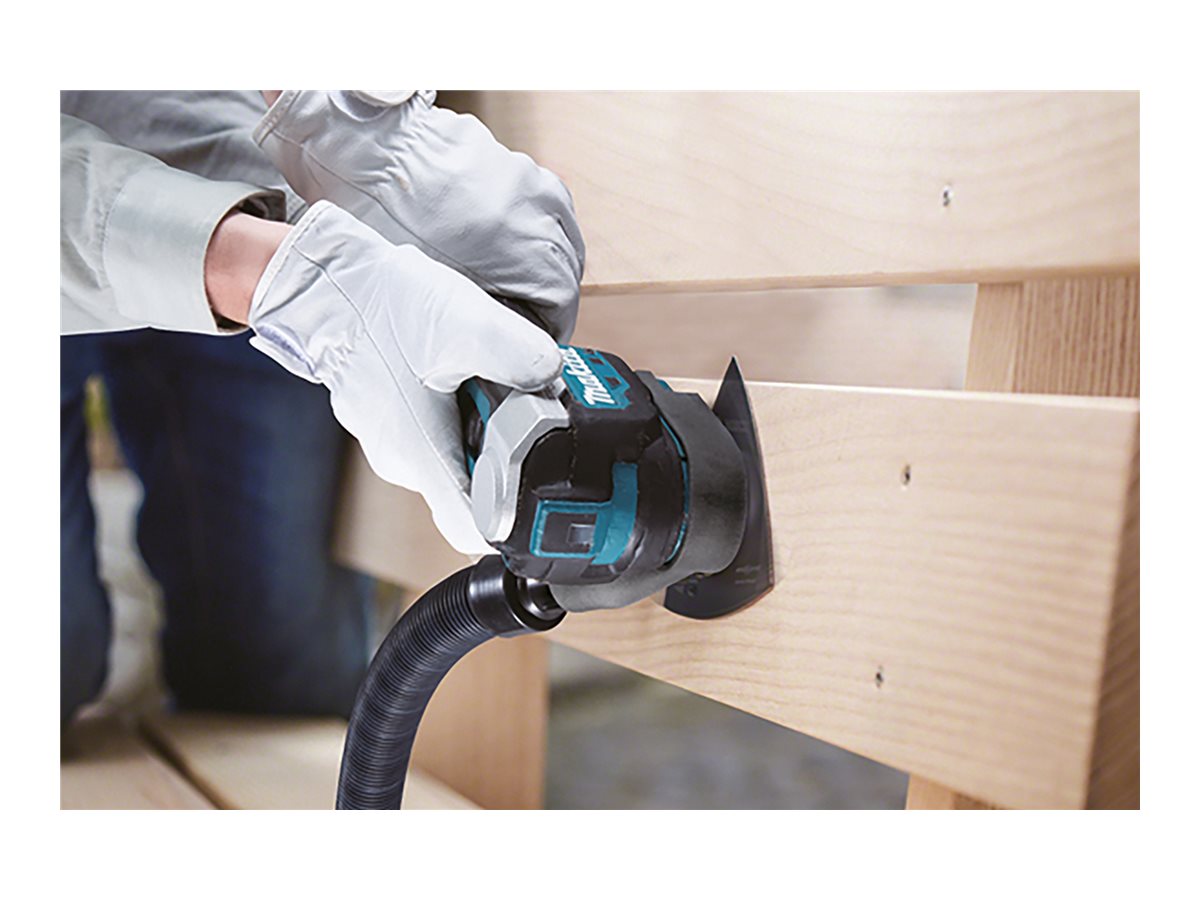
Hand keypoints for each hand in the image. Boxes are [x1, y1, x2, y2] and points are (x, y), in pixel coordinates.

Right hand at [247, 201, 562, 553]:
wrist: (324, 282)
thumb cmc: (380, 306)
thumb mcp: (465, 322)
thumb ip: (519, 353)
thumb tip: (553, 376)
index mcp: (420, 455)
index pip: (474, 526)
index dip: (515, 517)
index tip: (542, 485)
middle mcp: (404, 460)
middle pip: (474, 485)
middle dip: (508, 453)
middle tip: (525, 409)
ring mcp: (392, 440)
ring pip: (456, 452)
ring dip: (484, 424)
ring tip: (489, 378)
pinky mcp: (390, 417)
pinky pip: (436, 427)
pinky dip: (459, 406)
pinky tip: (463, 368)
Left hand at [253, 90, 584, 339]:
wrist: (361, 147)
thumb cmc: (382, 212)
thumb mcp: (431, 281)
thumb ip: (482, 306)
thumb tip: (506, 327)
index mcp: (517, 241)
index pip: (563, 294)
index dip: (555, 324)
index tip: (543, 337)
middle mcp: (532, 204)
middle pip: (569, 261)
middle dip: (557, 293)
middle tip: (537, 316)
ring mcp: (526, 175)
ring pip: (564, 227)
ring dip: (554, 258)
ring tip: (530, 279)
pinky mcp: (511, 159)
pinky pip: (544, 199)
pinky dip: (541, 225)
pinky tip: (516, 237)